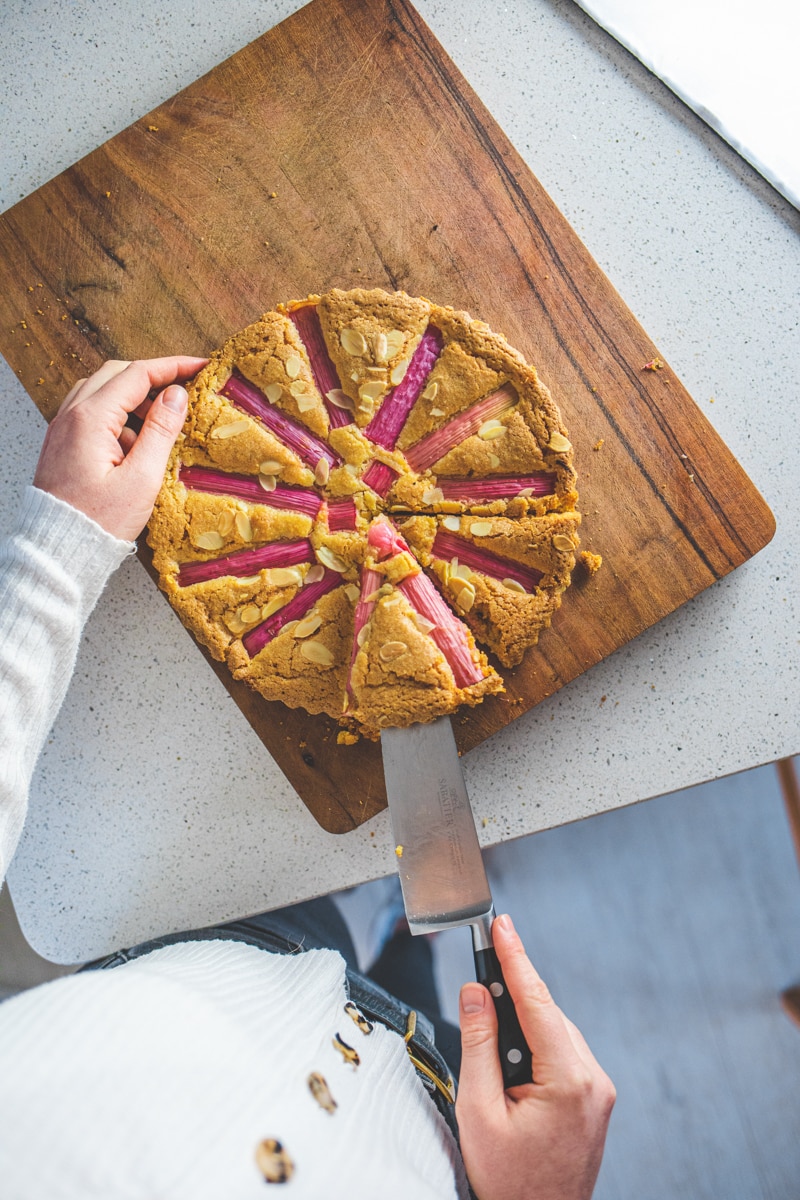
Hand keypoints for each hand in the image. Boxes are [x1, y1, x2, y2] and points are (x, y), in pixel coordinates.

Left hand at [33, 356, 206, 541]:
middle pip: (116, 373)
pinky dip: (118, 415)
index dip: (172, 366)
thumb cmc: (98, 521)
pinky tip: (135, 442)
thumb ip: (160, 431)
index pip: (136, 374)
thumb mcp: (141, 478)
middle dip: (153, 376)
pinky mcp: (64, 443)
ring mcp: (64, 427)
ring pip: (102, 390)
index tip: (200, 367)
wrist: (59, 548)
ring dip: (135, 396)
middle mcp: (71, 415)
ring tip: (162, 421)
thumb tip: (177, 395)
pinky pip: (92, 412)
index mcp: (91, 418)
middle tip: (185, 388)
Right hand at [456, 915, 614, 1199]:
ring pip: (555, 1033)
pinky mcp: (596, 1101)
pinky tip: (515, 1069)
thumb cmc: (508, 1181)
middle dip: (512, 999)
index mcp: (569, 1081)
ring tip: (495, 1064)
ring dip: (524, 1028)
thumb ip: (478, 1044)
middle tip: (479, 985)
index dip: (516, 959)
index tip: (502, 926)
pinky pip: (564, 1054)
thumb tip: (476, 992)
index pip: (537, 1003)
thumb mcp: (479, 1110)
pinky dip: (538, 1047)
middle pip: (546, 1015)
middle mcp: (594, 1081)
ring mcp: (600, 1092)